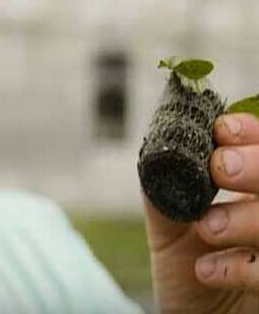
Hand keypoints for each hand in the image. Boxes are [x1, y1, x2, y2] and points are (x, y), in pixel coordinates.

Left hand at [145, 113, 258, 312]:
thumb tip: (154, 152)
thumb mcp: (170, 231)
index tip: (221, 131)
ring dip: (248, 218)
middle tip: (221, 168)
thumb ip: (165, 194)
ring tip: (207, 229)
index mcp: (254, 193)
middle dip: (257, 166)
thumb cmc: (189, 273)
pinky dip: (242, 267)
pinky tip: (207, 270)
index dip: (251, 134)